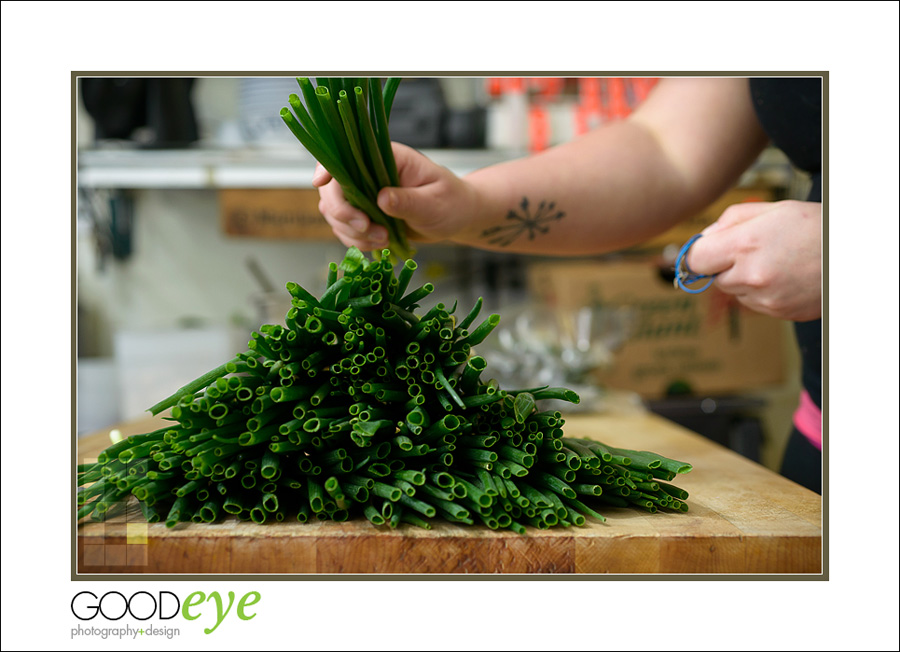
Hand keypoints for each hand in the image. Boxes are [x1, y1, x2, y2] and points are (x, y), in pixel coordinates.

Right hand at [312, 142, 476, 250]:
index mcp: (386, 157)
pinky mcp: (365, 216)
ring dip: (353, 232)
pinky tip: (380, 244)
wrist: (457, 218)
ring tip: (384, 239)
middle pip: (332, 189)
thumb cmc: (452, 201)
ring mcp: (364, 196)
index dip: (328, 167)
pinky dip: (357, 242)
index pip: (347, 155)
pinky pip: (346, 230)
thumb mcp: (435, 201)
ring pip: (335, 213)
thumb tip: (381, 198)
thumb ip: (409, 200)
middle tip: (368, 229)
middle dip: (343, 213)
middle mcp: (369, 174)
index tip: (321, 183)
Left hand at [686, 200, 821, 321]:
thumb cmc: (813, 226)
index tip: (703, 252)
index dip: (697, 254)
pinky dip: (762, 292)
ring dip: (744, 278)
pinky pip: (754, 303)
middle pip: (714, 276)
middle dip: (726, 264)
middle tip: (755, 249)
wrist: (853, 256)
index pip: (695, 260)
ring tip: (776, 261)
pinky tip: (785, 276)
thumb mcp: (771, 209)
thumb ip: (729, 221)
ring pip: (734, 291)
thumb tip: (704, 238)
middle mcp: (751, 276)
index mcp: (745, 245)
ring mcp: (765, 299)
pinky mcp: (778, 313)